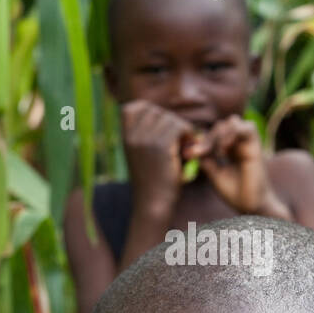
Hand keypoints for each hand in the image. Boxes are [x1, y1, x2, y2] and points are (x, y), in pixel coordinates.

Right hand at [119, 100, 203, 215]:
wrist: (153, 204)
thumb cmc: (152, 181)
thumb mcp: (141, 155)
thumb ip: (146, 134)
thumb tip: (164, 114)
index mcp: (124, 138)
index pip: (131, 108)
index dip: (148, 111)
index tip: (161, 125)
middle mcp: (132, 136)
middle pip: (156, 111)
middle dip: (170, 122)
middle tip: (178, 140)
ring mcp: (144, 140)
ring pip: (169, 118)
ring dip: (181, 130)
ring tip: (184, 146)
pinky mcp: (160, 146)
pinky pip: (179, 127)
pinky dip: (188, 135)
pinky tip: (188, 149)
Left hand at [194, 115, 292, 219]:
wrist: (251, 206)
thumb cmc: (235, 193)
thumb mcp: (215, 175)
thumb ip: (206, 160)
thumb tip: (193, 147)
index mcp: (230, 149)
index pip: (214, 133)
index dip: (201, 141)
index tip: (189, 154)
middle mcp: (240, 144)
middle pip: (222, 125)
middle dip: (208, 137)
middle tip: (199, 153)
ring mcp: (248, 144)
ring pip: (233, 121)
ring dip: (220, 133)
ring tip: (216, 152)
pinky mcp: (256, 147)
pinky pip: (247, 128)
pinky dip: (232, 134)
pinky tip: (224, 150)